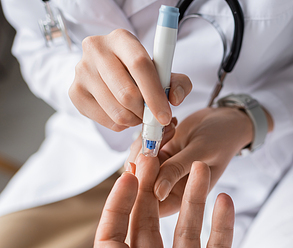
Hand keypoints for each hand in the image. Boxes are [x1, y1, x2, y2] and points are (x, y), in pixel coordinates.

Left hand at [50, 155, 248, 247]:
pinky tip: (224, 200)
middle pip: (150, 230)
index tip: (129, 177)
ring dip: (194, 201)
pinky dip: (223, 225)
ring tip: (200, 169)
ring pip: (187, 234)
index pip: (114, 241)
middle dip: (154, 195)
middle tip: (160, 160)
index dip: (118, 208)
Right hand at [69, 29, 191, 130]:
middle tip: (153, 117)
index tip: (165, 116)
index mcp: (121, 38)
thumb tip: (174, 99)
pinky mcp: (75, 92)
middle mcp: (96, 49)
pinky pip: (105, 120)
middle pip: (126, 93)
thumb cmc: (143, 72)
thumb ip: (179, 83)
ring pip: (116, 110)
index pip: (140, 65)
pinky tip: (126, 114)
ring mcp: (82, 71)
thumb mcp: (165, 72)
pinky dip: (121, 124)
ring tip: (140, 114)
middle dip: (145, 112)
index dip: (155, 95)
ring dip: (135, 120)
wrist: (113, 71)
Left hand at [128, 107, 254, 216]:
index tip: (145, 160)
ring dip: (146, 143)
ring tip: (170, 127)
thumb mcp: (201, 153)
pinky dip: (150, 135)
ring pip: (137, 165)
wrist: (225, 120)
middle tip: (153, 137)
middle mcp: (169, 189)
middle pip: (139, 184)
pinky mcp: (156, 157)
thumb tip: (156, 191)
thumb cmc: (222, 138)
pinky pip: (141, 150)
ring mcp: (161, 172)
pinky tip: (170, 126)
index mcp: (184, 198)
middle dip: (141, 160)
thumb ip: (178, 169)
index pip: (154, 204)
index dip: (142, 187)